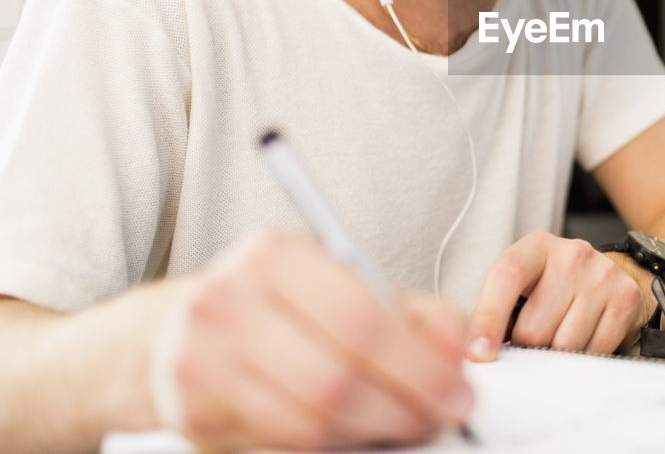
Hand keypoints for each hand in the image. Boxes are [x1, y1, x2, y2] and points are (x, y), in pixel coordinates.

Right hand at [148, 231, 472, 450]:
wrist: (178, 329)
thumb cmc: (278, 301)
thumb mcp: (342, 280)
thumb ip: (412, 311)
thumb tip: (460, 351)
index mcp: (274, 256)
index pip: (362, 318)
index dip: (420, 365)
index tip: (459, 390)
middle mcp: (228, 303)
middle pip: (337, 379)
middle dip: (405, 406)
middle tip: (440, 415)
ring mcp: (201, 363)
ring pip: (311, 421)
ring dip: (374, 432)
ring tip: (406, 423)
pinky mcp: (194, 418)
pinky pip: (283, 444)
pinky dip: (334, 444)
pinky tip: (358, 431)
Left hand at [467, 231, 650, 360]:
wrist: (609, 277)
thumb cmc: (554, 286)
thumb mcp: (523, 285)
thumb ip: (496, 310)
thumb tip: (472, 349)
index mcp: (536, 246)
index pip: (507, 276)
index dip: (488, 318)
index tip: (480, 353)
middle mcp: (572, 254)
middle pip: (534, 327)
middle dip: (528, 344)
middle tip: (535, 336)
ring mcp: (602, 275)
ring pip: (564, 344)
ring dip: (557, 352)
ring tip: (560, 332)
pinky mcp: (625, 298)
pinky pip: (594, 350)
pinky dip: (584, 354)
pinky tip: (584, 335)